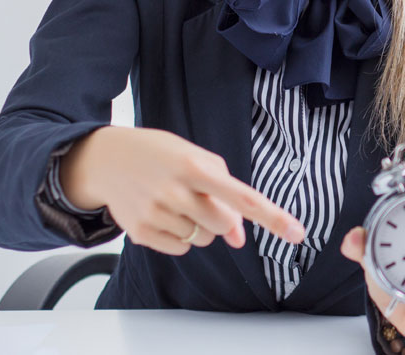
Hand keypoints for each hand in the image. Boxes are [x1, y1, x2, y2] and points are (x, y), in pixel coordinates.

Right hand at [59, 125, 305, 254]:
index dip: (273, 217)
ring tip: (175, 201)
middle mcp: (176, 191)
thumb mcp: (195, 158)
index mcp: (195, 167)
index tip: (297, 233)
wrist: (107, 159)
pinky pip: (180, 249)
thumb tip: (239, 239)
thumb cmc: (162, 155)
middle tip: (198, 197)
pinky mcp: (141, 233)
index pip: (243, 197)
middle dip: (221, 218)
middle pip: (224, 226)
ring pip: (203, 240)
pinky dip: (179, 236)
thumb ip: (225, 193)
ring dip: (199, 226)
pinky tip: (162, 214)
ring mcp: (156, 214)